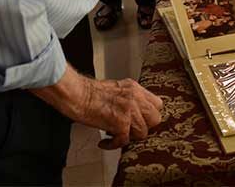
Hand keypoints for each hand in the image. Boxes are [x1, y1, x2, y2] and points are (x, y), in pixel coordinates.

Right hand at [30, 65, 162, 149]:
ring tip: (114, 135)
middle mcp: (136, 98)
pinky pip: (124, 141)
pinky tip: (104, 142)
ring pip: (142, 132)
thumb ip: (129, 98)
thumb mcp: (117, 89)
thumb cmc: (90, 92)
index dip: (149, 115)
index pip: (157, 104)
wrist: (77, 94)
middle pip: (155, 118)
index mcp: (135, 89)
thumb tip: (135, 112)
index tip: (141, 120)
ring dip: (128, 137)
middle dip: (144, 127)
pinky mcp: (120, 123)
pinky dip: (113, 145)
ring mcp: (129, 110)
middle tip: (130, 129)